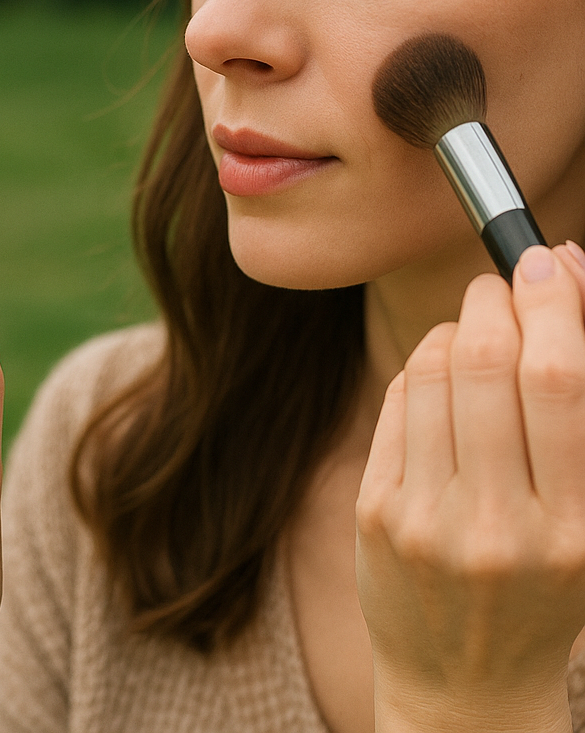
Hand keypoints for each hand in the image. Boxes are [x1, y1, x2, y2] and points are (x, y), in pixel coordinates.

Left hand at [356, 243, 584, 732]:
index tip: (550, 260)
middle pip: (491, 363)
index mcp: (577, 527)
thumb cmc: (544, 591)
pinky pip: (399, 403)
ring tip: (475, 329)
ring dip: (456, 328)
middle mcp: (502, 525)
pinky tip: (439, 372)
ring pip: (434, 373)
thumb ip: (576, 416)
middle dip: (498, 299)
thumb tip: (565, 286)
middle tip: (504, 282)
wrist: (466, 684)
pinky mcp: (378, 513)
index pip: (561, 382)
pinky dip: (422, 366)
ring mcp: (429, 519)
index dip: (554, 303)